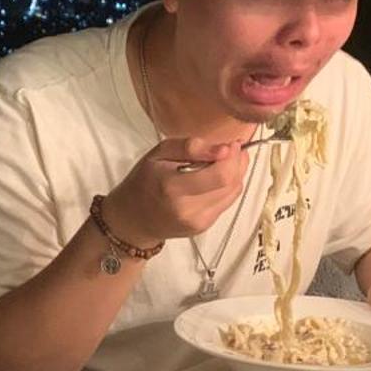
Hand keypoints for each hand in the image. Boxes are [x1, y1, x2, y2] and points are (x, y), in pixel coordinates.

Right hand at [99, 135, 250, 247]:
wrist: (133, 219)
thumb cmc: (143, 182)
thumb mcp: (158, 154)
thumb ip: (190, 147)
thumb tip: (225, 149)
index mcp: (172, 187)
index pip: (221, 174)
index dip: (233, 156)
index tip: (231, 143)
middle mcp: (188, 209)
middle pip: (231, 183)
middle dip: (237, 162)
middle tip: (230, 149)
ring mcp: (198, 221)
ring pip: (234, 192)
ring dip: (235, 173)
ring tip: (223, 162)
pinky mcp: (203, 227)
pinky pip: (227, 202)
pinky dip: (227, 186)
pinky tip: (215, 178)